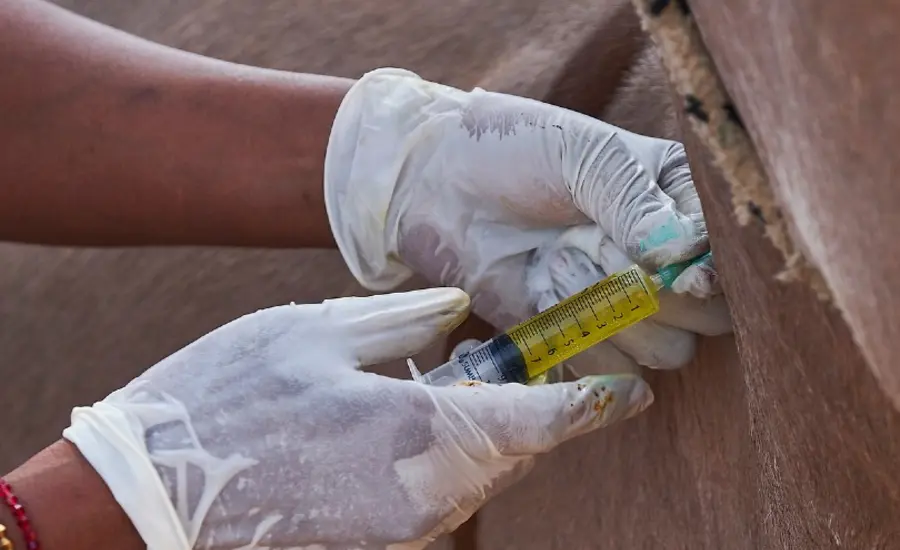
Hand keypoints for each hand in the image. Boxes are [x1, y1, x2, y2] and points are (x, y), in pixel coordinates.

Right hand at [63, 288, 652, 549]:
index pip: (541, 420)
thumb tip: (460, 314)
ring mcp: (401, 530)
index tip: (631, 391)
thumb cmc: (224, 401)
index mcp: (420, 432)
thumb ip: (404, 321)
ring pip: (481, 480)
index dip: (593, 404)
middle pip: (517, 455)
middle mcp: (426, 496)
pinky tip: (414, 423)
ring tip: (464, 385)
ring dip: (491, 437)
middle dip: (538, 413)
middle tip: (535, 365)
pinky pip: (441, 500)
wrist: (145, 500)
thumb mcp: (315, 334)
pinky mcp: (376, 543)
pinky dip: (450, 462)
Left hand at [325, 69, 730, 372]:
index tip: (679, 270)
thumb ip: (636, 202)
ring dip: (609, 313)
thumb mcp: (583, 156)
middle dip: (656, 294)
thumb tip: (686, 253)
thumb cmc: (514, 149)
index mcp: (678, 198)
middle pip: (711, 317)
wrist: (438, 183)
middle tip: (595, 246)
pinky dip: (578, 340)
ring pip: (667, 350)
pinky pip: (611, 368)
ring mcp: (625, 301)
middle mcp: (663, 257)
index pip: (732, 256)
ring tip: (558, 260)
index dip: (711, 272)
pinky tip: (541, 293)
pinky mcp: (582, 335)